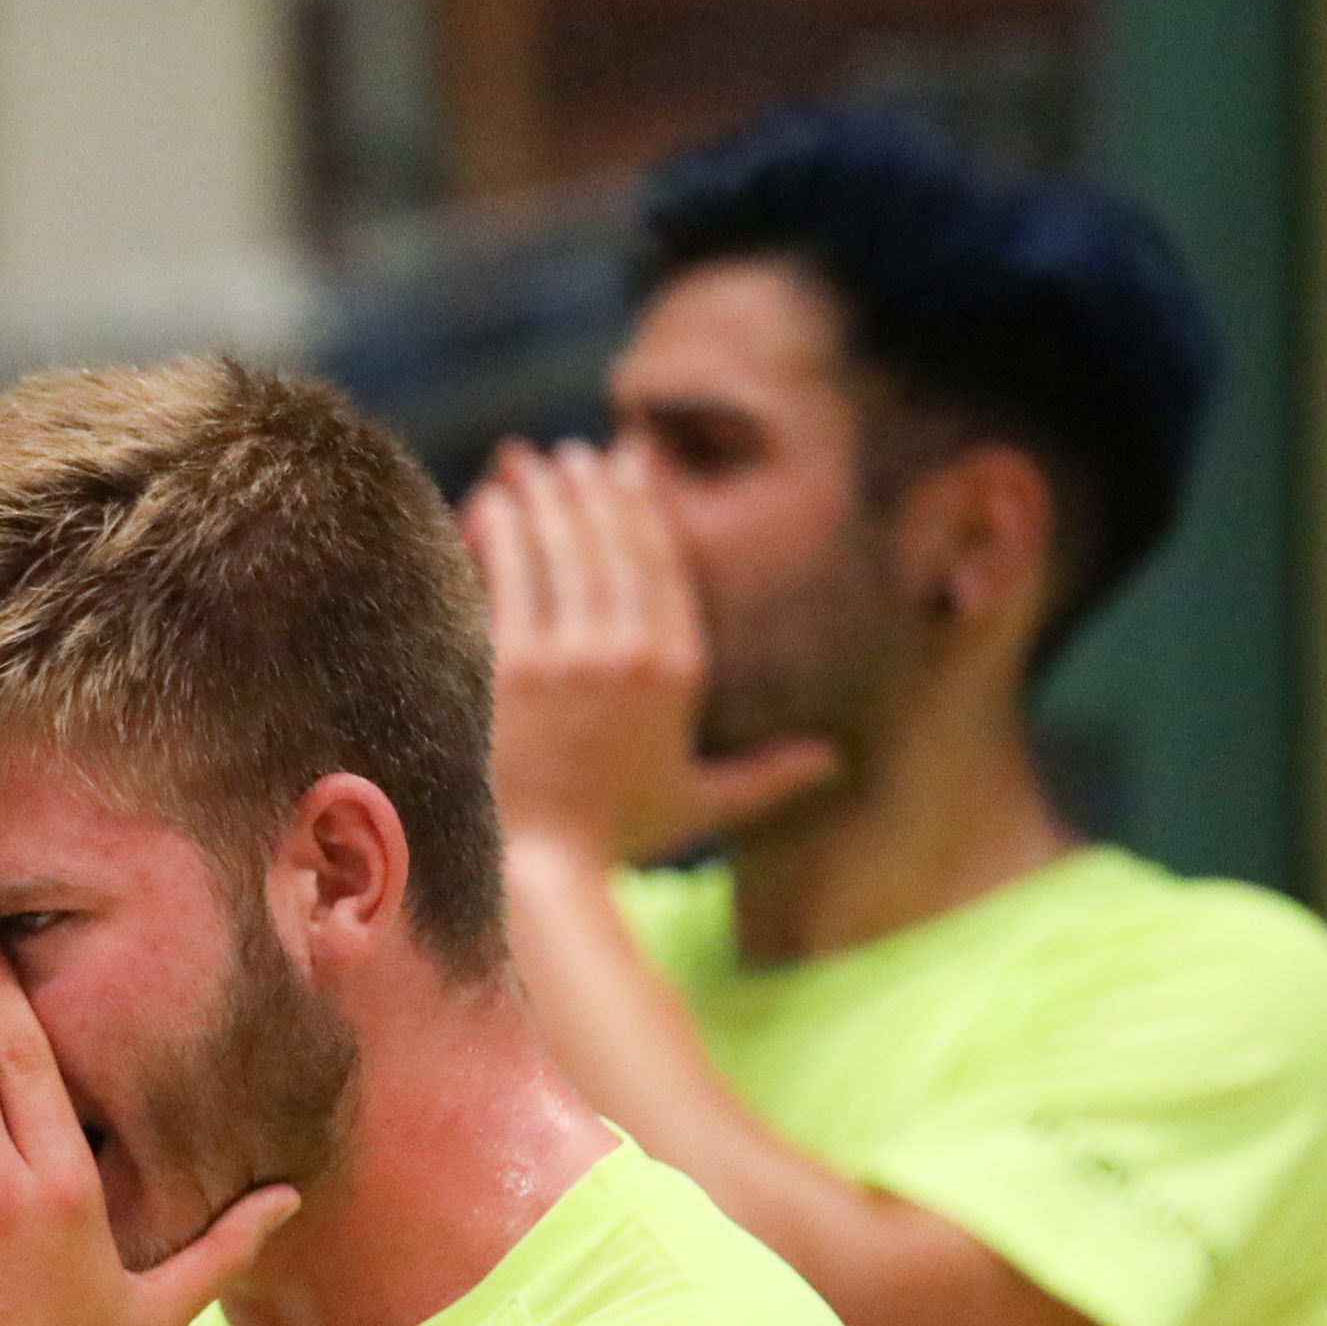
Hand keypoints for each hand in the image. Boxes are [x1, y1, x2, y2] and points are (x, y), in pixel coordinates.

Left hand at [465, 440, 836, 864]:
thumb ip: (768, 777)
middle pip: (613, 544)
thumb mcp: (703, 804)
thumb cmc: (618, 838)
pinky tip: (493, 502)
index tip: (626, 469)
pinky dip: (503, 532)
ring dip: (547, 497)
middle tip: (573, 456)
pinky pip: (510, 576)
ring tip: (530, 466)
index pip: (663, 566)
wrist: (545, 868)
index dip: (643, 509)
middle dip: (593, 488)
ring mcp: (572, 656)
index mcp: (678, 671)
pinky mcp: (515, 665)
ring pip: (562, 548)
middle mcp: (631, 653)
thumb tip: (832, 762)